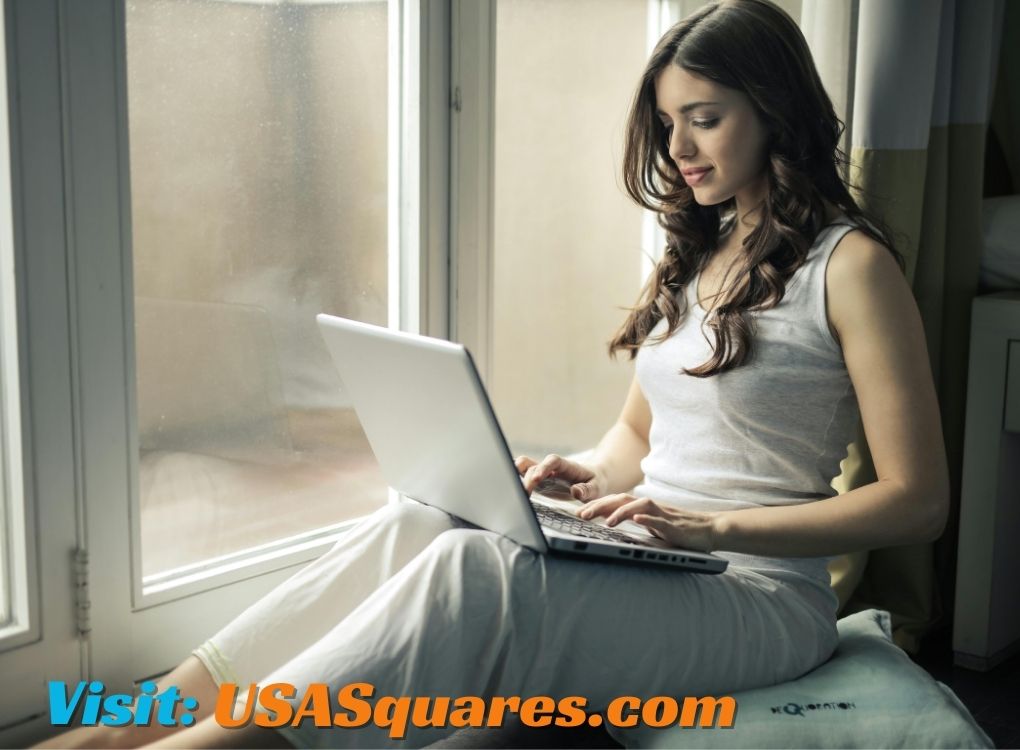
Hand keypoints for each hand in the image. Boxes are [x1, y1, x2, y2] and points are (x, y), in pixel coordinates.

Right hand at [514, 453, 605, 501]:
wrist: (593, 480)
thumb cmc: (595, 483)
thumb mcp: (597, 487)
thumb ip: (587, 490)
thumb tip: (576, 492)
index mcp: (567, 466)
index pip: (553, 461)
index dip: (543, 468)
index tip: (536, 478)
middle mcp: (552, 468)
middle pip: (534, 465)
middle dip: (527, 478)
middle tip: (525, 494)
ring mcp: (543, 474)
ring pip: (524, 467)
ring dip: (516, 475)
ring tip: (516, 492)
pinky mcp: (538, 482)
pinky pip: (523, 476)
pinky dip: (517, 481)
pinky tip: (514, 493)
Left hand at [578, 494, 719, 552]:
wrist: (709, 529)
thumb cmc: (679, 529)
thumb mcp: (652, 527)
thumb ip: (636, 522)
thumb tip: (612, 523)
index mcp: (643, 508)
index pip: (616, 502)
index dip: (597, 505)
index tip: (579, 512)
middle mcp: (650, 507)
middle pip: (622, 499)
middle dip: (600, 506)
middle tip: (582, 515)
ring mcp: (663, 514)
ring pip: (638, 506)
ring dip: (621, 512)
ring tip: (606, 522)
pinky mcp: (675, 525)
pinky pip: (660, 520)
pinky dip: (648, 519)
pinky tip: (637, 520)